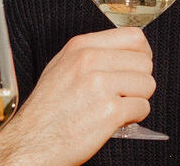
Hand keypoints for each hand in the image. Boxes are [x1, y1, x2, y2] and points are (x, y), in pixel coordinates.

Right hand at [0, 27, 154, 165]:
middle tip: (123, 94)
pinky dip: (134, 117)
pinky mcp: (109, 111)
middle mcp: (90, 61)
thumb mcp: (62, 67)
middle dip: (139, 81)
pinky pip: (143, 108)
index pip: (134, 37)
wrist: (31, 142)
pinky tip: (114, 120)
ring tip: (116, 107)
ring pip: (148, 84)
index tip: (135, 68)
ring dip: (137, 99)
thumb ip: (92, 55)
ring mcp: (100, 85)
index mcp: (81, 47)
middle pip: (145, 62)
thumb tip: (124, 54)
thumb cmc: (46, 110)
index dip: (141, 55)